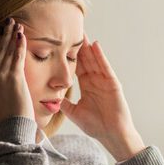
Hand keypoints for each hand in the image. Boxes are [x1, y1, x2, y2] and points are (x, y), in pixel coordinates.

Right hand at [0, 18, 34, 124]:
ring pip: (7, 51)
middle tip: (8, 22)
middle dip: (3, 35)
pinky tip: (21, 35)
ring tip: (16, 24)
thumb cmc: (7, 120)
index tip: (0, 37)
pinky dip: (19, 45)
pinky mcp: (14, 78)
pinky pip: (17, 57)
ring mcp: (1, 77)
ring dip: (12, 35)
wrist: (13, 128)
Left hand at [60, 35, 145, 160]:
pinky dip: (100, 56)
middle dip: (78, 46)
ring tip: (81, 32)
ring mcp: (105, 81)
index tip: (60, 43)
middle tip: (70, 30)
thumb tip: (50, 98)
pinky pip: (105, 67)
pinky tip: (95, 45)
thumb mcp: (75, 113)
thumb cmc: (96, 126)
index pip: (76, 66)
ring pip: (94, 60)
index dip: (69, 55)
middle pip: (85, 59)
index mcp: (87, 86)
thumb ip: (64, 104)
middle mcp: (95, 81)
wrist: (112, 135)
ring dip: (88, 47)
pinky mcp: (113, 83)